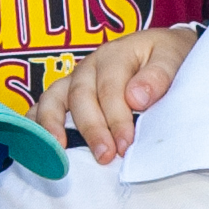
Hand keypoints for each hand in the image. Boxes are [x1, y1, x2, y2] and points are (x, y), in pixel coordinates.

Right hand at [36, 24, 199, 163]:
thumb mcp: (173, 58)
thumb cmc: (169, 58)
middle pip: (81, 95)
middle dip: (91, 129)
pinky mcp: (67, 94)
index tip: (126, 145)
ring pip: (54, 98)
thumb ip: (158, 76)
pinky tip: (35, 145)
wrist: (165, 52)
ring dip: (54, 126)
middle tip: (105, 156)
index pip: (110, 87)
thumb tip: (136, 98)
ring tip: (59, 150)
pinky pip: (43, 106)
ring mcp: (75, 79)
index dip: (117, 118)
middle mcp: (90, 65)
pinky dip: (35, 124)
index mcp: (116, 54)